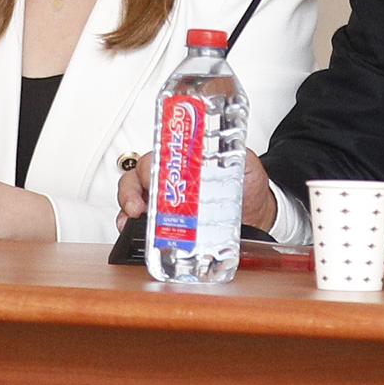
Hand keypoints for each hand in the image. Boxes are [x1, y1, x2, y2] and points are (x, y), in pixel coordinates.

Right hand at [104, 148, 280, 232]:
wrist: (257, 214)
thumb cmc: (247, 187)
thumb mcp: (245, 165)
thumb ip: (237, 155)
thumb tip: (231, 149)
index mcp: (184, 162)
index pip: (157, 157)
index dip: (147, 166)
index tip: (149, 178)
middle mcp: (170, 180)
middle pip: (137, 177)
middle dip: (130, 191)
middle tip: (137, 207)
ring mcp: (165, 203)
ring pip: (133, 200)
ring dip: (126, 210)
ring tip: (131, 221)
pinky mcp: (166, 226)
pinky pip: (141, 226)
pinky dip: (132, 230)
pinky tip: (134, 235)